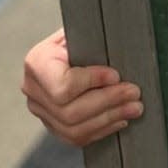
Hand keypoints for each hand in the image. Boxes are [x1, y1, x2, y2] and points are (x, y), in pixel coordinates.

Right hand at [22, 29, 141, 147]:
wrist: (69, 50)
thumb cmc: (80, 38)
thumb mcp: (83, 30)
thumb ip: (93, 40)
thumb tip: (119, 46)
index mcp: (37, 62)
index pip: (62, 84)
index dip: (91, 82)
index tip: (115, 75)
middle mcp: (33, 89)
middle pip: (70, 111)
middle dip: (108, 102)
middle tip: (134, 93)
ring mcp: (41, 111)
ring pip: (73, 128)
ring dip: (109, 118)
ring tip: (134, 108)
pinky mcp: (53, 125)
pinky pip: (76, 137)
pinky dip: (102, 130)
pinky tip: (120, 119)